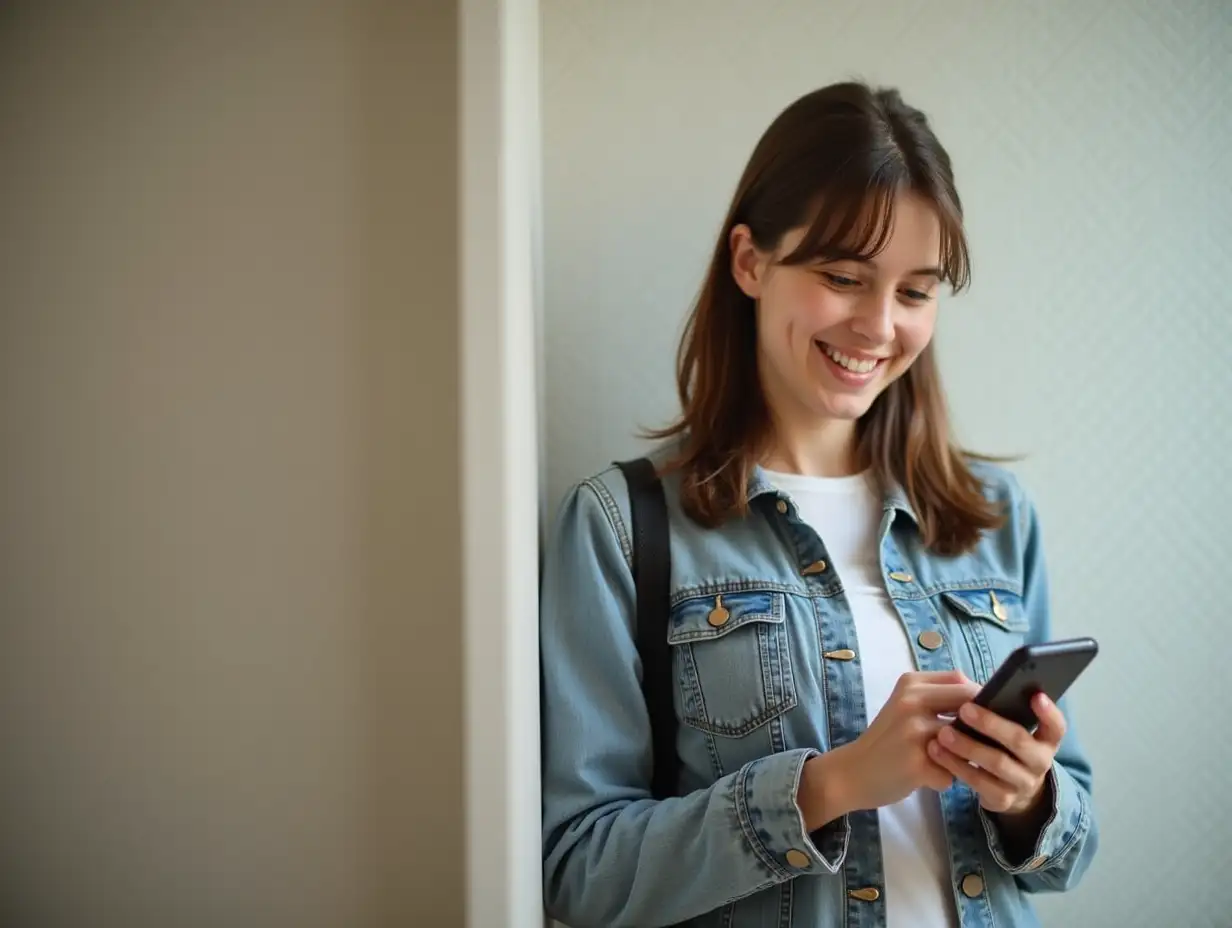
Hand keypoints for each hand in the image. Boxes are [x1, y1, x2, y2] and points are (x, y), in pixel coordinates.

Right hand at [802, 670, 979, 824]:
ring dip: (964, 755)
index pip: (961, 680)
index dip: (979, 698)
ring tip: (949, 761)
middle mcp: (912, 702)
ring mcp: (915, 733)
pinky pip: (952, 772)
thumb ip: (937, 696)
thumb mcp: (905, 705)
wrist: (851, 772)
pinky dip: (946, 778)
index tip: (982, 715)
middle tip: (974, 741)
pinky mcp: (918, 763)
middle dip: (978, 726)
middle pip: (969, 706)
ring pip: (966, 741)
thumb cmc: (885, 739)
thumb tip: (984, 697)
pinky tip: (930, 778)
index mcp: (910, 684)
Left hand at [927, 692, 1064, 815]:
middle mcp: (1040, 762)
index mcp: (1046, 741)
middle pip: (1019, 742)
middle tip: (964, 709)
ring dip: (968, 747)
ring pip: (997, 763)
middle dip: (991, 724)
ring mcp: (1023, 783)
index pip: (1056, 727)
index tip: (1035, 696)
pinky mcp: (1002, 799)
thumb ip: (1005, 713)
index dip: (1048, 712)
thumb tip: (975, 688)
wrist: (1013, 792)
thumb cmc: (1007, 748)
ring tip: (943, 733)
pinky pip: (978, 782)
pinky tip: (937, 752)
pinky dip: (955, 765)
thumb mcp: (1014, 731)